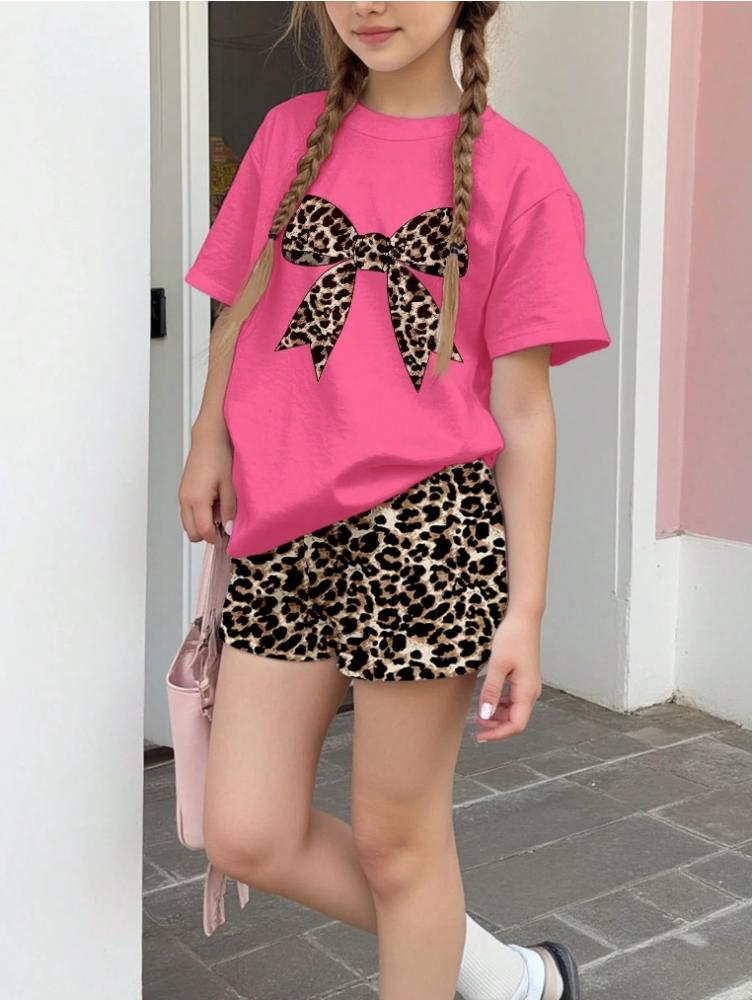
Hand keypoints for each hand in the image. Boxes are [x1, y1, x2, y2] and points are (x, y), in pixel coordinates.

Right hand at [177, 427, 235, 543]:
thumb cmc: (219, 457)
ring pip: (189, 524)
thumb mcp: (230, 485)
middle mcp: (185, 500)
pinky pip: (189, 512)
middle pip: (192, 533)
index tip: (228, 535)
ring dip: (203, 524)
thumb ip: (229, 509)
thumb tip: (229, 527)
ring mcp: (182, 496)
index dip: (216, 538)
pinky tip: (213, 502)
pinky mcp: (183, 491)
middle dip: (208, 533)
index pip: (203, 532)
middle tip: (224, 523)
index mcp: (196, 499)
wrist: (209, 439)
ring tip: (219, 510)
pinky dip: (200, 514)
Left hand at [473, 612, 542, 742]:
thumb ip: (491, 692)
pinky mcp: (524, 678)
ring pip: (514, 710)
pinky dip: (500, 704)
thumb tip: (485, 716)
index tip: (481, 737)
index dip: (498, 734)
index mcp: (527, 691)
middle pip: (516, 720)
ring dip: (497, 715)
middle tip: (476, 727)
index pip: (516, 724)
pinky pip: (513, 699)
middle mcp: (531, 691)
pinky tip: (489, 700)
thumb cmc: (513, 638)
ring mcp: (529, 685)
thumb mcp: (497, 665)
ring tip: (480, 714)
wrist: (524, 618)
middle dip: (496, 726)